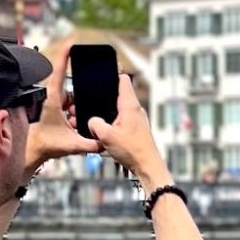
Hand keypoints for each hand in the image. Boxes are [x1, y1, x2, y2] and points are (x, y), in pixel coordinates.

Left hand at [24, 56, 94, 173]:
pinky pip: (70, 105)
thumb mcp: (72, 145)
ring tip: (71, 124)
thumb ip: (90, 144)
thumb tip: (104, 142)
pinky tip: (72, 124)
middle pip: (72, 90)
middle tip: (75, 117)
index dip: (65, 57)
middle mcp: (53, 97)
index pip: (59, 73)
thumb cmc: (46, 144)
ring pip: (72, 98)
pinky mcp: (55, 107)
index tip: (70, 45)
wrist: (33, 150)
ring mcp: (53, 102)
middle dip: (78, 103)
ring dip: (76, 109)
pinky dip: (74, 112)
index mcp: (54, 99)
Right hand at [84, 74, 169, 188]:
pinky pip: (122, 120)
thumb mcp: (106, 136)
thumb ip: (95, 124)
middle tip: (92, 99)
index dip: (111, 75)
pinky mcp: (136, 129)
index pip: (123, 80)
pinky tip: (105, 132)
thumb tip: (92, 121)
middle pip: (119, 94)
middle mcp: (135, 109)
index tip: (101, 74)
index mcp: (129, 105)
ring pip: (120, 109)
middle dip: (105, 97)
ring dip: (109, 112)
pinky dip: (113, 122)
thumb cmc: (133, 151)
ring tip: (97, 119)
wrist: (147, 166)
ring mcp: (137, 119)